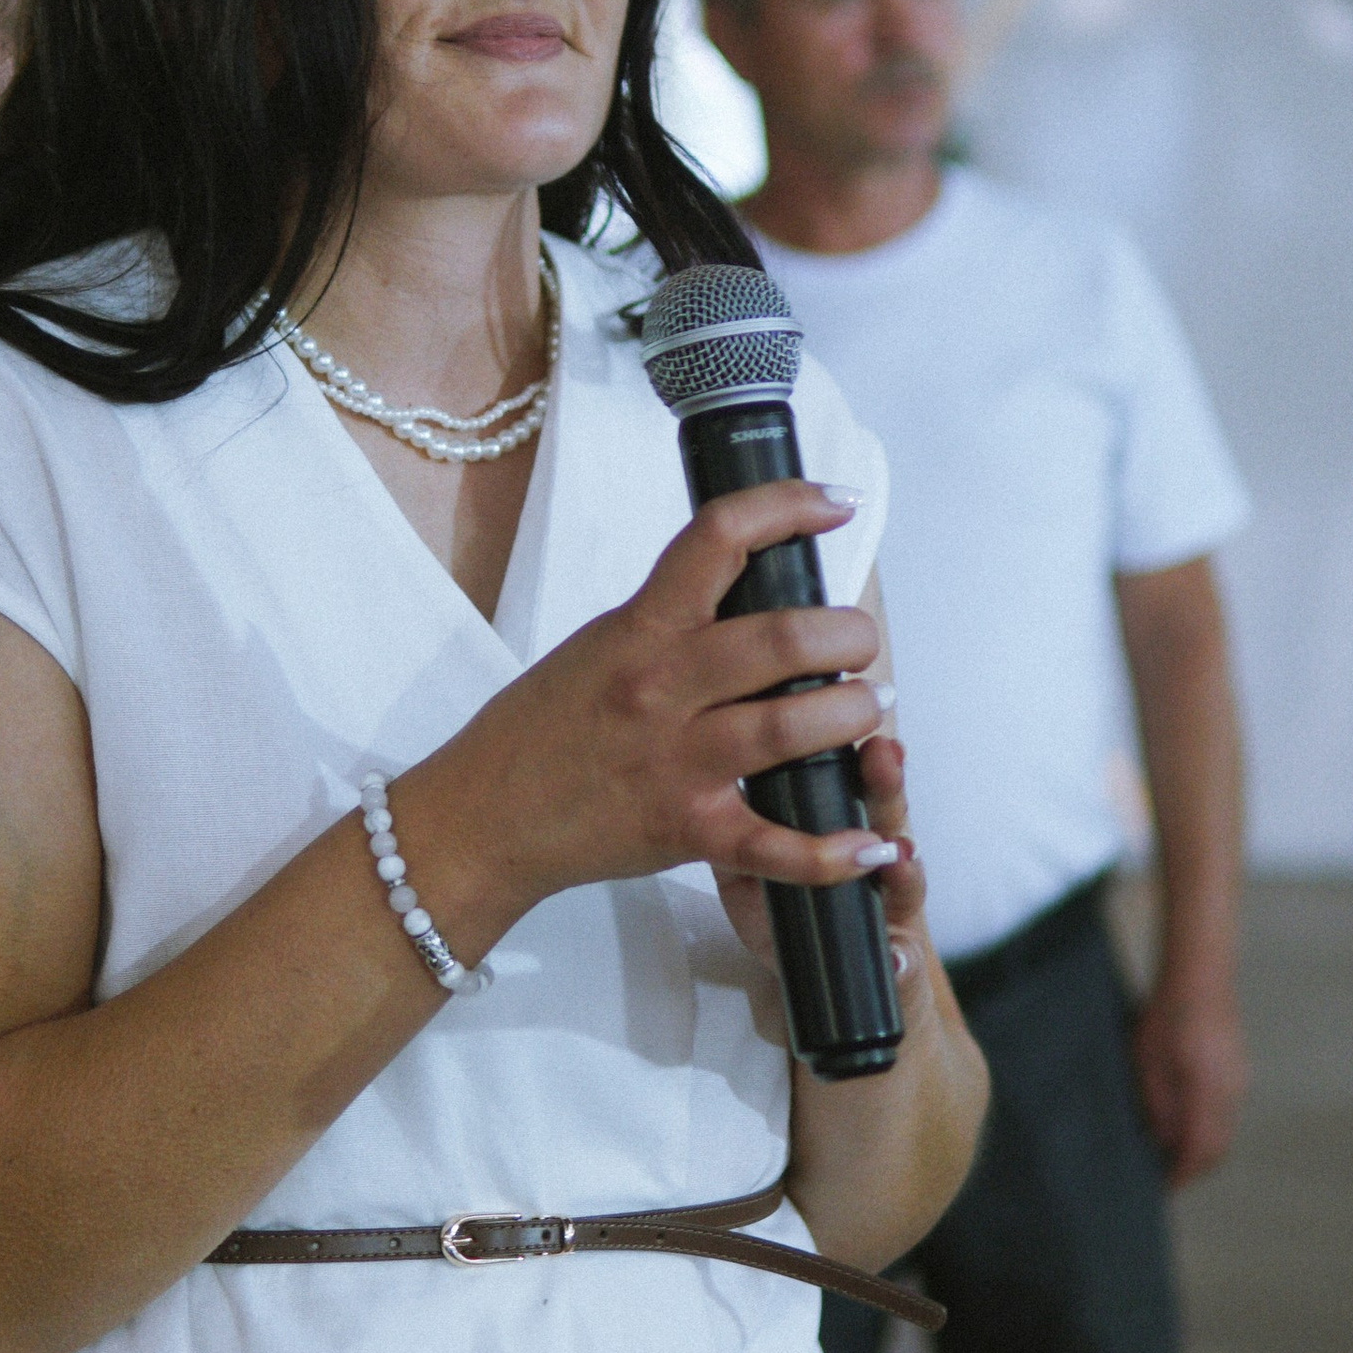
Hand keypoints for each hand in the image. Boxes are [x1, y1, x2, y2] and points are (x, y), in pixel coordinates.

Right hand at [410, 481, 897, 938]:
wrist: (482, 818)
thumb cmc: (539, 730)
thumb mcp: (598, 646)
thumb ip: (669, 622)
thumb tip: (749, 591)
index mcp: (640, 627)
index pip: (718, 538)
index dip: (788, 506)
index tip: (834, 503)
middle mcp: (660, 687)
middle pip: (779, 639)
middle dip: (845, 634)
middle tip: (862, 640)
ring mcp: (674, 762)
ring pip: (788, 727)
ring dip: (850, 714)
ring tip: (870, 706)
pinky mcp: (684, 831)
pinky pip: (771, 844)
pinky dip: (829, 849)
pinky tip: (869, 842)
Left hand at [717, 725, 934, 1026]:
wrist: (824, 982)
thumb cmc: (786, 902)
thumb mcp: (758, 848)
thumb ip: (746, 805)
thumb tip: (707, 742)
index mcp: (837, 821)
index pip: (849, 771)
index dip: (849, 735)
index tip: (848, 698)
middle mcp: (870, 855)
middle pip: (883, 809)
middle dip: (885, 783)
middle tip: (884, 752)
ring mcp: (884, 907)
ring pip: (902, 880)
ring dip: (904, 868)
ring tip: (902, 857)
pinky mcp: (889, 962)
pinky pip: (900, 962)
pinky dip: (901, 961)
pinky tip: (898, 957)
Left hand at [1132, 981, 1248, 1183]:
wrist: (1201, 973)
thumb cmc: (1168, 1011)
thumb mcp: (1148, 1060)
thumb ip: (1157, 1105)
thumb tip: (1160, 1142)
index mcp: (1206, 1088)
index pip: (1199, 1149)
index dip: (1181, 1174)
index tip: (1163, 1186)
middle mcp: (1231, 1090)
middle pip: (1217, 1148)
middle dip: (1192, 1168)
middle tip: (1165, 1175)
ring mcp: (1240, 1081)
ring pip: (1224, 1132)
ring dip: (1201, 1148)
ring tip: (1170, 1151)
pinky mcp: (1239, 1072)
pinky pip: (1226, 1114)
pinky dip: (1208, 1128)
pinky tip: (1184, 1122)